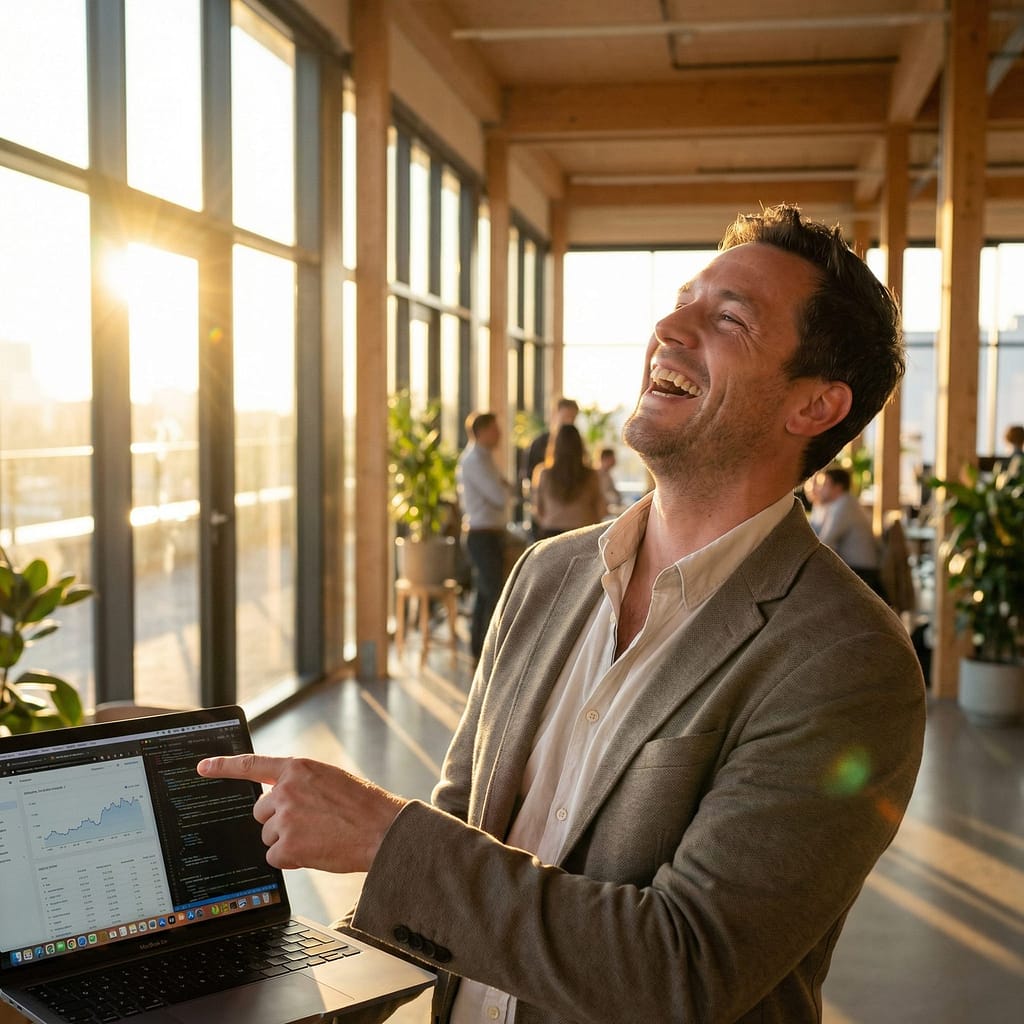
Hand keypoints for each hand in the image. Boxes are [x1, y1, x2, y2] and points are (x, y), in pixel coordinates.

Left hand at [197, 753, 407, 872]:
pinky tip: (315, 850)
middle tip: (308, 823)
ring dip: (287, 839)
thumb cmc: (362, 806)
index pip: (251, 765)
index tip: (203, 767)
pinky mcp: (286, 846)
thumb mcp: (329, 779)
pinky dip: (290, 858)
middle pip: (260, 811)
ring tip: (318, 835)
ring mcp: (284, 818)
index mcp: (297, 768)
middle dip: (277, 820)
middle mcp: (286, 790)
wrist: (382, 829)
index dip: (223, 766)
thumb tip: (277, 798)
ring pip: (267, 835)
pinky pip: (274, 856)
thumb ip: (300, 783)